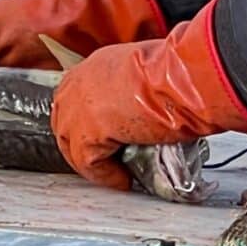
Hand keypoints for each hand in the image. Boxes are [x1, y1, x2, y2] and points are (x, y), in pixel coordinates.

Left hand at [49, 0, 246, 186]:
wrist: (181, 78)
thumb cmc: (178, 73)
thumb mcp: (147, 74)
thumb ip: (132, 92)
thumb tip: (138, 115)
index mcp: (95, 65)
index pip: (75, 98)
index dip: (86, 123)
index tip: (103, 141)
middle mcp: (80, 82)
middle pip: (65, 121)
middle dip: (82, 145)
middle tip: (106, 162)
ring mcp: (78, 106)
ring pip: (71, 144)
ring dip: (93, 163)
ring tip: (117, 174)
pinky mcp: (86, 131)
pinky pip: (88, 162)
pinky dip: (106, 176)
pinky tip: (124, 180)